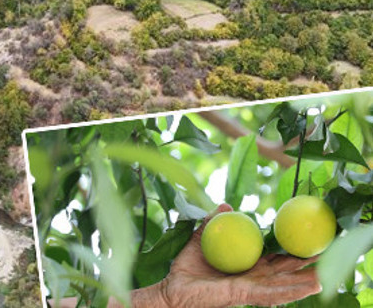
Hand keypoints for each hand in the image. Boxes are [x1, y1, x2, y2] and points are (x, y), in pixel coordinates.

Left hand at [155, 203, 320, 307]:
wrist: (172, 288)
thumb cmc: (186, 268)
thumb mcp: (200, 239)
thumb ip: (213, 222)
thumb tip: (226, 205)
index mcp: (247, 265)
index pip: (274, 256)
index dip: (290, 248)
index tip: (307, 237)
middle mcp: (253, 277)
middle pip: (285, 271)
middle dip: (306, 265)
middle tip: (327, 254)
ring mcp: (252, 287)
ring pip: (285, 284)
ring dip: (305, 281)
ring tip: (326, 275)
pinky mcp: (246, 295)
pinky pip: (273, 293)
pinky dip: (292, 290)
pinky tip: (310, 287)